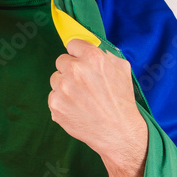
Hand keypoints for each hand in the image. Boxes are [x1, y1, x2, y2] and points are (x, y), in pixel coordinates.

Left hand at [48, 39, 147, 175]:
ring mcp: (63, 88)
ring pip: (55, 79)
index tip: (80, 59)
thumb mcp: (122, 70)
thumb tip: (93, 47)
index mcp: (93, 58)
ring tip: (81, 98)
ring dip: (65, 86)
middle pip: (61, 61)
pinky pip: (53, 96)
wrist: (118, 133)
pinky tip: (76, 109)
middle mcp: (75, 70)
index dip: (77, 53)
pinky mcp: (55, 104)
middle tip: (83, 84)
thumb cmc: (122, 102)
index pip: (72, 44)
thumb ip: (106, 54)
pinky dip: (62, 102)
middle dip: (70, 70)